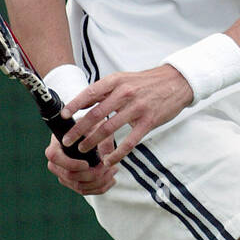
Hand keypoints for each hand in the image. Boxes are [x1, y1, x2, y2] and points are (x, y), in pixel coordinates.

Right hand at [46, 133, 117, 194]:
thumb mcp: (98, 126)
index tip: (87, 164)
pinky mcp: (72, 183)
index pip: (54, 157)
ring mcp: (63, 175)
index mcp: (56, 144)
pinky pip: (84, 191)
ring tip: (113, 170)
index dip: (70, 164)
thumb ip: (101, 136)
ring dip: (99, 181)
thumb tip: (104, 156)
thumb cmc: (93, 126)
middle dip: (92, 174)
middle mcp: (56, 162)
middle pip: (69, 176)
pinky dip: (100, 188)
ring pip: (79, 186)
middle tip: (108, 166)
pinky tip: (112, 179)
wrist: (92, 134)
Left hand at [59, 64, 193, 166]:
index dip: (74, 105)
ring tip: (83, 150)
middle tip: (68, 141)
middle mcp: (125, 93)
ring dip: (93, 142)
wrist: (176, 82)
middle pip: (96, 115)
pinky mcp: (148, 121)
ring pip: (109, 129)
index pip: (90, 94)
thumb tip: (82, 104)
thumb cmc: (146, 83)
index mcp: (116, 81)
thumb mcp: (123, 79)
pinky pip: (129, 141)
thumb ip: (104, 91)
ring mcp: (137, 108)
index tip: (63, 117)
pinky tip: (109, 160)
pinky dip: (117, 153)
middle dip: (79, 130)